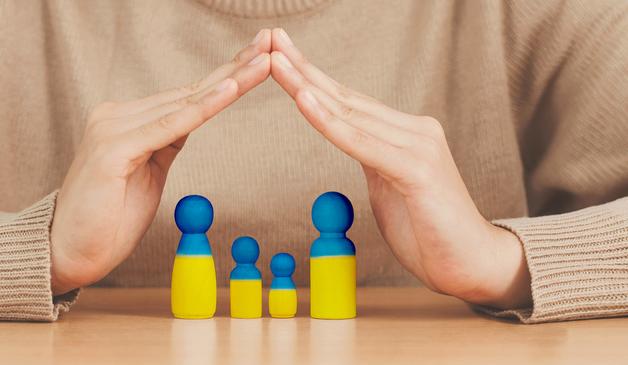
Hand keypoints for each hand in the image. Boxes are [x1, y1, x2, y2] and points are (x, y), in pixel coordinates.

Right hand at [50, 29, 271, 294]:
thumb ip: (165, 141)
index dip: (228, 76)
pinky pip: (169, 127)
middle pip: (192, 91)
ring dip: (230, 81)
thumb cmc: (111, 217)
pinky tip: (229, 90)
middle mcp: (120, 115)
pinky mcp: (113, 150)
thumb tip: (189, 119)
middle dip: (236, 67)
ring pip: (186, 103)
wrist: (71, 253)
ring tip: (265, 61)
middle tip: (271, 42)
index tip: (260, 59)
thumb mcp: (149, 171)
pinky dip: (201, 109)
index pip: (189, 95)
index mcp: (131, 119)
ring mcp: (114, 128)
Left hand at [270, 28, 531, 308]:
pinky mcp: (418, 170)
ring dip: (308, 86)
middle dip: (304, 70)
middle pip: (347, 98)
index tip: (283, 57)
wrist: (472, 263)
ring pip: (351, 114)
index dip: (314, 79)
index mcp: (405, 134)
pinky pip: (363, 144)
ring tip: (276, 61)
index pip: (350, 102)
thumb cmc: (429, 230)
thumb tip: (348, 140)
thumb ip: (372, 159)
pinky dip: (330, 123)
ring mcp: (419, 147)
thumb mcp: (390, 187)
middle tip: (272, 41)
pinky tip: (305, 99)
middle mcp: (414, 130)